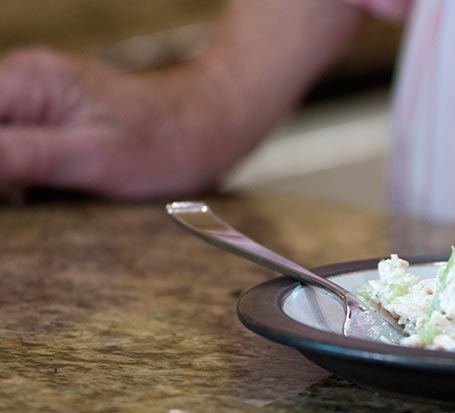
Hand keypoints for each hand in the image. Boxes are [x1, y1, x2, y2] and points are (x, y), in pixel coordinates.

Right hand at [0, 0, 365, 199]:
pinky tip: (49, 187)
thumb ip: (14, 158)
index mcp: (25, 82)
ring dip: (7, 176)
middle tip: (31, 195)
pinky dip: (22, 172)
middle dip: (0, 175)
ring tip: (49, 190)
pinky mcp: (49, 115)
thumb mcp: (88, 159)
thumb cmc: (164, 144)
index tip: (15, 193)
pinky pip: (14, 144)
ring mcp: (35, 96)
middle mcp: (21, 79)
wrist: (208, 126)